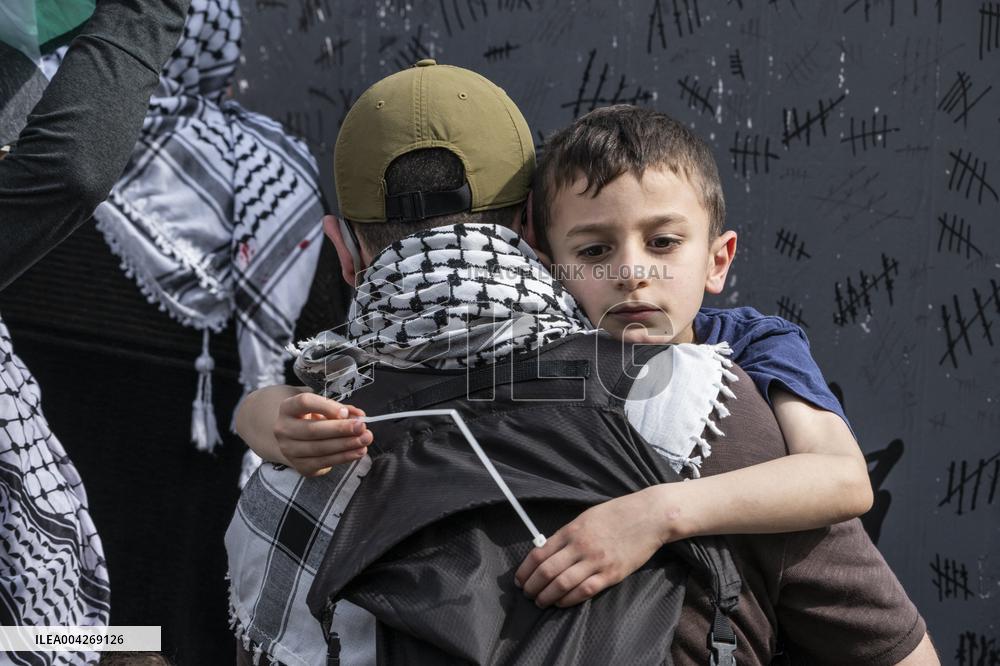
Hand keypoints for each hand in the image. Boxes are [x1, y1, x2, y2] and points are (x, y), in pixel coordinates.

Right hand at [273, 392, 372, 476]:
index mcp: (288, 408)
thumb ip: (341, 410)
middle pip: (312, 429)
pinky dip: (344, 457)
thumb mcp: (324, 409)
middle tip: (362, 427)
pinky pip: (324, 462)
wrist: (297, 442)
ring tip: (364, 440)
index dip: (326, 407)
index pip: (304, 402)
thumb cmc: (314, 419)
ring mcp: (289, 450)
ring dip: (346, 444)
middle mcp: (283, 429)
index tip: (345, 412)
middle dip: (340, 429)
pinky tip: (357, 452)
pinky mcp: (300, 466)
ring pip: (320, 448)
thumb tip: (359, 416)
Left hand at [513, 488, 669, 607]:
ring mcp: (597, 561)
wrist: (649, 516)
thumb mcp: (587, 517)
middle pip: (547, 571)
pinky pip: (585, 591)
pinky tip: (560, 603)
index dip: (526, 569)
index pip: (540, 552)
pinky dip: (568, 600)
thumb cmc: (617, 514)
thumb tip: (548, 551)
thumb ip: (568, 534)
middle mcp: (581, 546)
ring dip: (547, 596)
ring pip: (563, 584)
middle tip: (526, 594)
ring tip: (540, 602)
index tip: (519, 579)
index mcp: (572, 530)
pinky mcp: (612, 574)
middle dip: (532, 586)